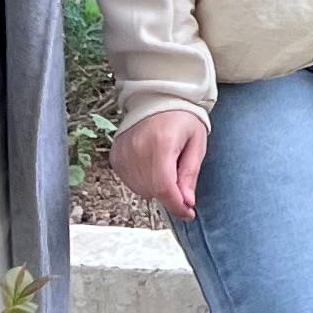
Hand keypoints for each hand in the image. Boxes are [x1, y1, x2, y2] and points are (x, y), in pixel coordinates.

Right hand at [113, 106, 208, 221]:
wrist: (157, 98)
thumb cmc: (182, 118)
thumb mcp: (196, 143)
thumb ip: (190, 173)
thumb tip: (186, 202)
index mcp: (162, 143)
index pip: (165, 187)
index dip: (177, 205)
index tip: (188, 213)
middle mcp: (138, 148)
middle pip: (153, 190)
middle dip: (170, 193)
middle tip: (180, 177)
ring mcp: (123, 152)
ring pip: (140, 189)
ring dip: (156, 187)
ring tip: (165, 164)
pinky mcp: (115, 155)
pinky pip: (129, 181)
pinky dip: (143, 180)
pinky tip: (152, 165)